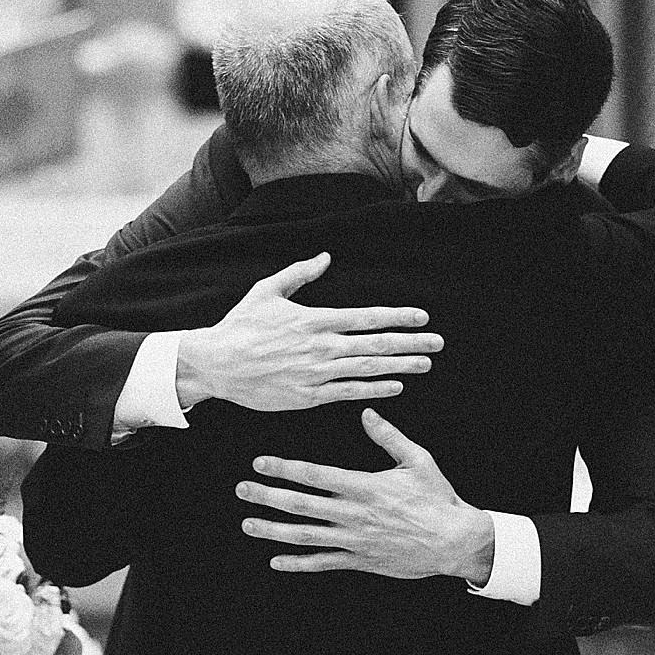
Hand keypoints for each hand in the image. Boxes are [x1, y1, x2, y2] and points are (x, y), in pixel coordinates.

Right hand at [175, 254, 442, 411]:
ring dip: (400, 366)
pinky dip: (375, 390)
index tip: (422, 318)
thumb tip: (325, 257)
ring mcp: (317, 374)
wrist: (217, 364)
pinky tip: (396, 387)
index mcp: (316, 320)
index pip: (367, 317)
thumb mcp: (267, 291)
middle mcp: (322, 347)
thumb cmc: (240, 326)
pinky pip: (349, 392)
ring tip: (425, 364)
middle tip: (438, 344)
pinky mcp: (309, 396)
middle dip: (410, 344)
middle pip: (376, 344)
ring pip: (368, 369)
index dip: (398, 317)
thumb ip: (299, 273)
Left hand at [236, 409, 494, 581]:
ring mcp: (355, 540)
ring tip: (248, 524)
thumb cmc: (437, 498)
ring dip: (273, 530)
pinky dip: (298, 564)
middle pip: (301, 505)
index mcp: (365, 486)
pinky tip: (276, 561)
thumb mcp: (418, 460)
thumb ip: (389, 437)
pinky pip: (323, 563)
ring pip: (305, 536)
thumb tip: (367, 412)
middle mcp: (354, 514)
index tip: (260, 463)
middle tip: (241, 490)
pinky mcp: (360, 561)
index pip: (315, 475)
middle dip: (268, 496)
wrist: (455, 542)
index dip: (284, 468)